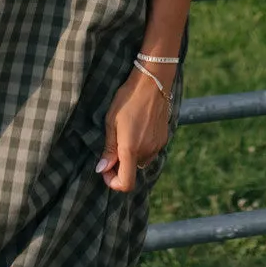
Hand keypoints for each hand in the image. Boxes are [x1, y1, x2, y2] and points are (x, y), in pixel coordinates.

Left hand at [95, 66, 172, 192]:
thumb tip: (102, 169)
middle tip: (111, 148)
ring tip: (124, 135)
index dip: (113, 182)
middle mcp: (147, 151)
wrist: (152, 83)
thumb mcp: (111, 122)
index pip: (126, 183)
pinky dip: (141, 148)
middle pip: (132, 171)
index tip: (105, 169)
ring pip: (140, 162)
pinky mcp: (163, 139)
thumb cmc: (127, 99)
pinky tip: (136, 130)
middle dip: (120, 166)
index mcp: (131, 149)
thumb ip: (109, 149)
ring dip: (131, 156)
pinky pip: (150, 152)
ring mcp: (157, 146)